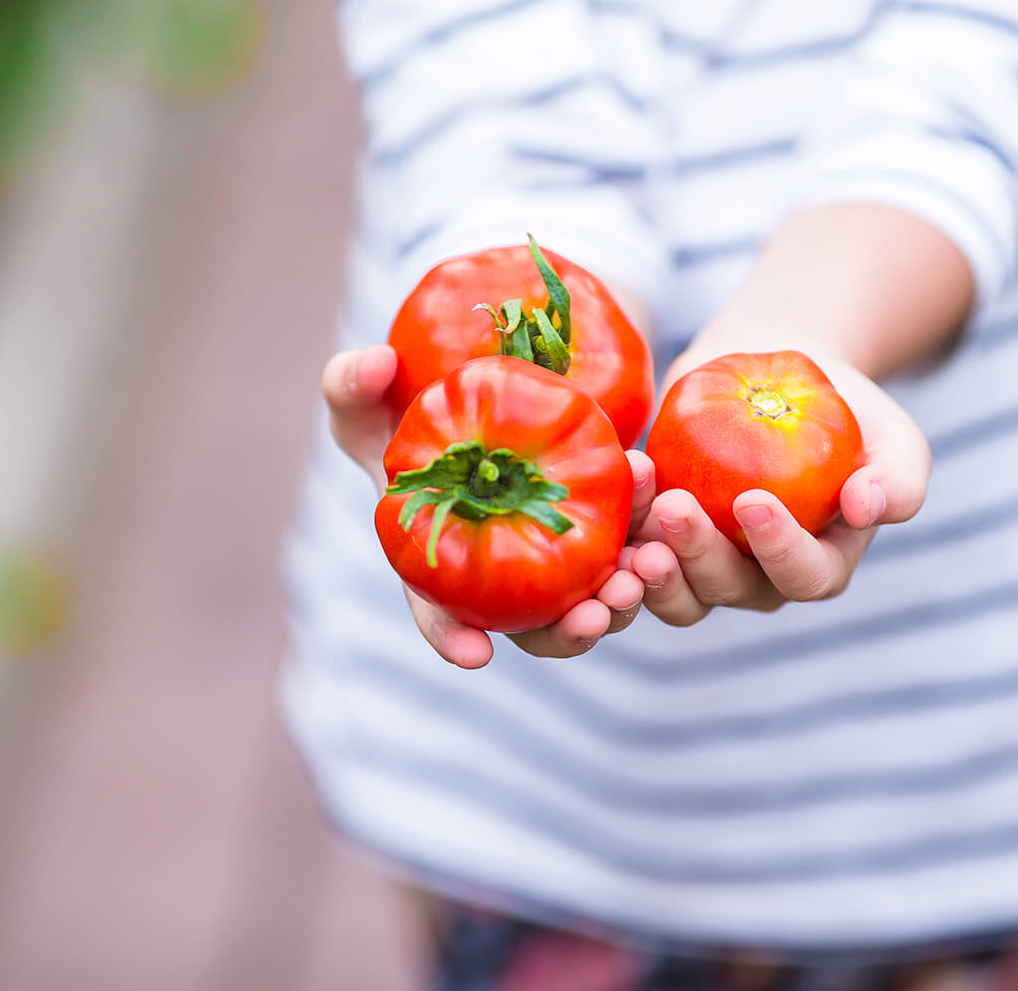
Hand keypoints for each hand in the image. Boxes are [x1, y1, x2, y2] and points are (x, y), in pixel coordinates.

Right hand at [323, 345, 653, 666]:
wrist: (495, 369)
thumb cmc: (415, 399)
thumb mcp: (370, 390)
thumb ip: (350, 385)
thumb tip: (373, 363)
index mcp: (438, 560)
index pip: (437, 611)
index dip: (451, 636)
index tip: (477, 654)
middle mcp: (501, 571)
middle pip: (536, 626)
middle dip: (567, 632)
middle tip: (596, 613)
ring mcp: (558, 552)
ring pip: (596, 597)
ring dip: (624, 595)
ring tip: (644, 571)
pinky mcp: (605, 522)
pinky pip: (635, 544)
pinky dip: (654, 535)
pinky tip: (667, 510)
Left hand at [627, 354, 928, 625]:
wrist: (778, 370)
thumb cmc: (846, 409)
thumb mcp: (892, 436)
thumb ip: (899, 479)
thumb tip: (867, 506)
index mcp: (820, 566)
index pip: (804, 577)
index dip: (780, 551)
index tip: (753, 501)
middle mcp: (759, 579)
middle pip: (727, 589)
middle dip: (698, 556)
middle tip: (674, 508)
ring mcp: (703, 563)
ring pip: (674, 589)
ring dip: (652, 564)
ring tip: (642, 515)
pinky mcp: (658, 535)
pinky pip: (634, 550)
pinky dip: (624, 528)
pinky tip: (624, 486)